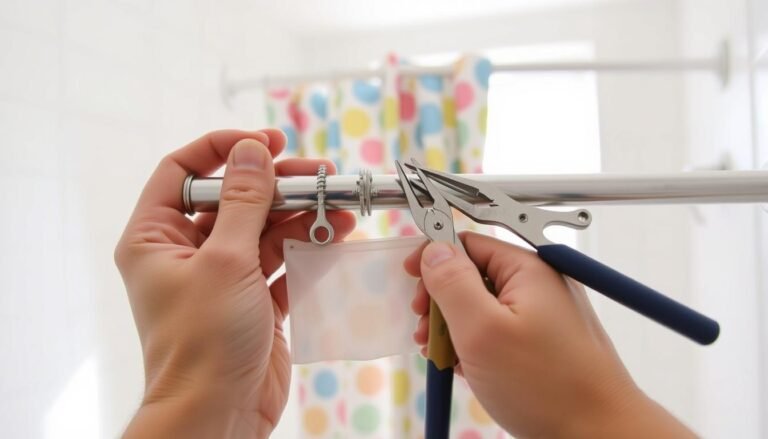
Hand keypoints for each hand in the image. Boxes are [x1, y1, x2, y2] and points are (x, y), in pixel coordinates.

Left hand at [115, 130, 354, 437]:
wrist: (218, 415)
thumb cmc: (203, 342)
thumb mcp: (224, 261)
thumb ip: (242, 201)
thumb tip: (251, 150)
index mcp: (156, 237)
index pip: (183, 171)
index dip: (222, 149)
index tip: (265, 142)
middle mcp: (186, 253)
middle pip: (233, 198)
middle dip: (277, 185)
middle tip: (318, 174)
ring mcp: (222, 276)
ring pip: (263, 229)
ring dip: (301, 216)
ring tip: (338, 205)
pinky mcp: (253, 300)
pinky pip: (281, 261)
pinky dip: (306, 248)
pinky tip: (335, 235)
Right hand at [404, 232, 695, 438]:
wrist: (600, 435)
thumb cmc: (548, 386)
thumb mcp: (483, 330)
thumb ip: (452, 284)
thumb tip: (434, 250)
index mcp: (527, 269)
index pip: (469, 243)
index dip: (435, 259)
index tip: (410, 280)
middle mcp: (538, 285)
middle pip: (473, 275)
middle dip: (442, 301)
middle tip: (425, 329)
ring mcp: (543, 314)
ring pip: (483, 307)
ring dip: (455, 327)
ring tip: (442, 355)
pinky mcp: (543, 341)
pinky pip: (500, 331)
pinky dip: (477, 345)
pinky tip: (465, 367)